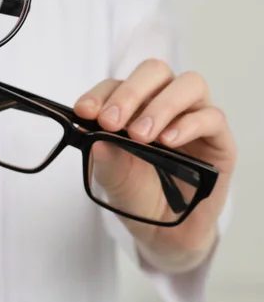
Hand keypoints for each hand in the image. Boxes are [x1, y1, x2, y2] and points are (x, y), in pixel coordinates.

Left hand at [73, 59, 235, 271]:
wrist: (162, 229)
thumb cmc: (135, 193)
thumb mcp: (111, 177)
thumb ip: (104, 157)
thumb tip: (95, 137)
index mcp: (132, 106)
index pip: (117, 84)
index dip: (99, 94)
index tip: (83, 111)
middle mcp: (164, 103)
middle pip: (154, 72)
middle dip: (130, 92)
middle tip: (111, 121)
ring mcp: (193, 117)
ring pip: (189, 85)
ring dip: (161, 106)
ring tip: (140, 135)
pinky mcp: (218, 138)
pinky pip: (212, 117)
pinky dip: (187, 125)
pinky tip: (167, 142)